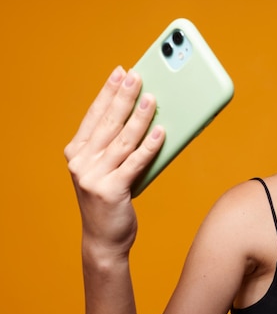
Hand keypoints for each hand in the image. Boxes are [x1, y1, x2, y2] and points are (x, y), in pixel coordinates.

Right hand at [65, 66, 164, 259]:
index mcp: (77, 152)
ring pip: (123, 140)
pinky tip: (161, 132)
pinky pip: (136, 162)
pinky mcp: (111, 190)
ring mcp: (93, 177)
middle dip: (124, 96)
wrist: (103, 240)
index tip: (120, 72)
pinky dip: (150, 146)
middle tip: (138, 76)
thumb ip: (116, 146)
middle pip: (108, 122)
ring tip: (154, 99)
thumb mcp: (105, 169)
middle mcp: (81, 162)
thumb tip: (145, 115)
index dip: (107, 92)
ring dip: (140, 117)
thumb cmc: (109, 200)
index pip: (94, 115)